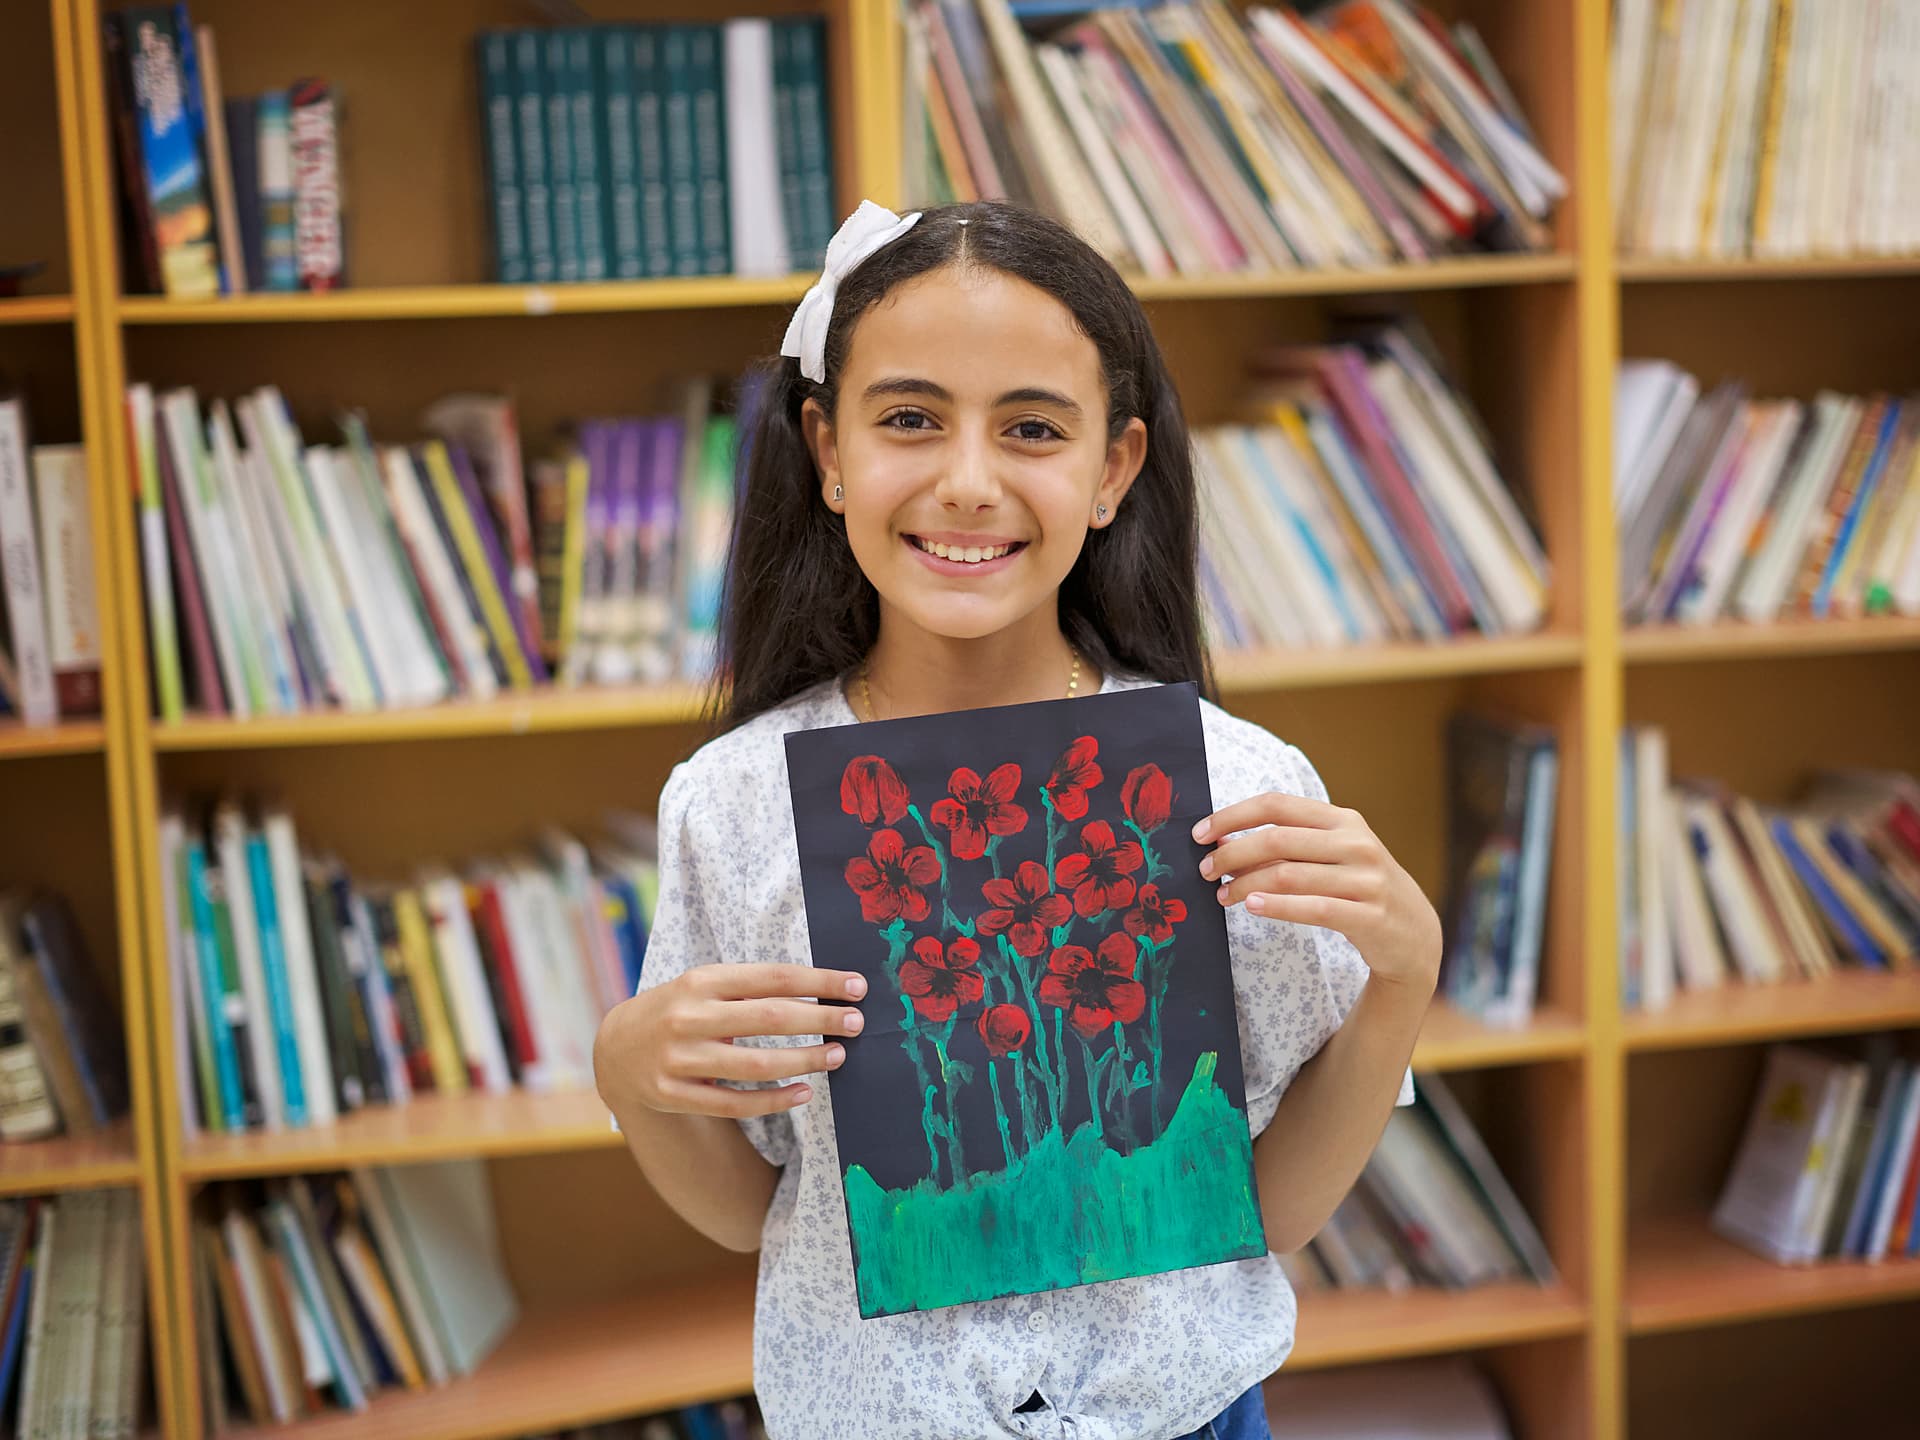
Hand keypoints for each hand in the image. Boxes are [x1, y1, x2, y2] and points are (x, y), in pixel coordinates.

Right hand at [594, 963, 867, 1119]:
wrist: (614, 1050)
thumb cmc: (677, 1010)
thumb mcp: (703, 986)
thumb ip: (750, 987)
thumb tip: (821, 992)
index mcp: (701, 980)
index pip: (772, 977)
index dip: (819, 982)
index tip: (856, 986)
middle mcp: (688, 1017)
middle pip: (768, 1019)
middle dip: (820, 1020)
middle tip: (857, 1022)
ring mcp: (678, 1058)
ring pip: (754, 1065)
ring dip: (803, 1061)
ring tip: (837, 1056)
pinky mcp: (672, 1094)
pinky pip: (733, 1103)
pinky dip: (773, 1100)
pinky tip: (803, 1093)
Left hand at [1193, 792, 1440, 993]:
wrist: (1413, 933)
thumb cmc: (1359, 886)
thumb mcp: (1335, 853)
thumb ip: (1291, 844)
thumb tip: (1225, 842)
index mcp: (1343, 819)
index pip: (1277, 805)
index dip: (1233, 816)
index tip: (1201, 834)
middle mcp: (1356, 843)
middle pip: (1277, 839)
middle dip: (1232, 854)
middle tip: (1205, 871)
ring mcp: (1366, 879)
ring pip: (1288, 875)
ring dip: (1245, 885)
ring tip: (1222, 895)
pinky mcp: (1369, 915)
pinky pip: (1312, 908)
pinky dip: (1276, 906)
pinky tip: (1251, 906)